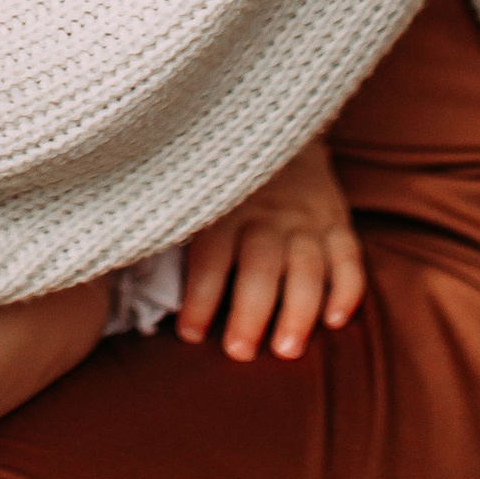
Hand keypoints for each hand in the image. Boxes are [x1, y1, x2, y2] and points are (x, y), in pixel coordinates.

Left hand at [176, 136, 364, 362]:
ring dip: (298, 311)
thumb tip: (130, 266)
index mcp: (225, 208)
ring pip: (307, 267)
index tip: (189, 334)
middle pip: (261, 266)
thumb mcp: (196, 189)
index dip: (200, 296)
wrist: (276, 126)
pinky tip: (335, 322)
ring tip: (287, 350)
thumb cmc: (224, 177)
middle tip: (240, 353)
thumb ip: (178, 226)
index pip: (211, 256)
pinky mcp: (337, 220)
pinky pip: (348, 256)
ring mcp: (306, 218)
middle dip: (250, 312)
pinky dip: (346, 290)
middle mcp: (267, 214)